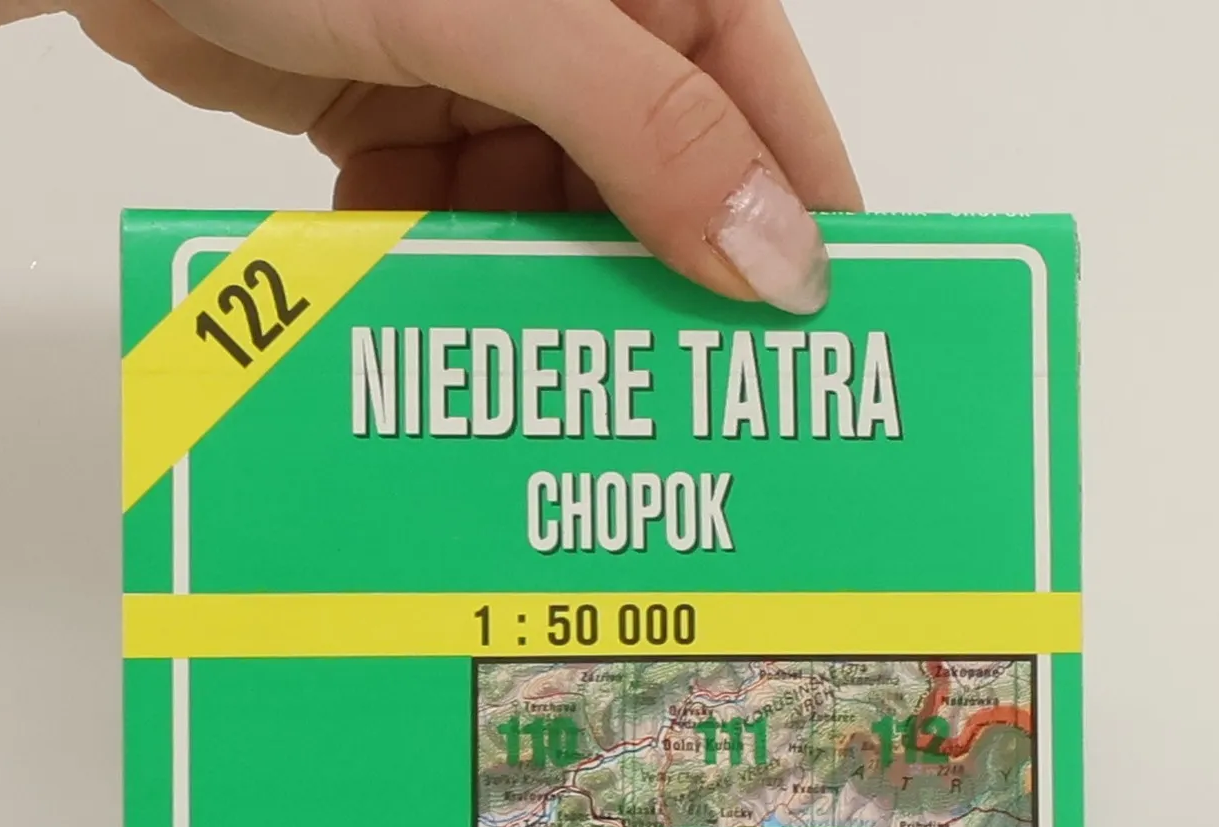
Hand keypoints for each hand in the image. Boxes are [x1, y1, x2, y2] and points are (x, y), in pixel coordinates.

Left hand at [64, 0, 859, 312]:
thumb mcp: (513, 16)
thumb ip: (650, 131)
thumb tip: (777, 256)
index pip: (767, 109)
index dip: (793, 226)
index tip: (810, 345)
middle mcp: (588, 19)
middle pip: (660, 181)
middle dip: (651, 282)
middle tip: (668, 397)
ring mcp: (494, 65)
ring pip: (555, 217)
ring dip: (533, 289)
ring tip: (529, 367)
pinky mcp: (408, 111)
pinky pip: (459, 216)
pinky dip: (441, 262)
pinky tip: (421, 299)